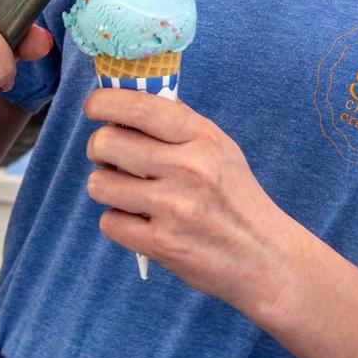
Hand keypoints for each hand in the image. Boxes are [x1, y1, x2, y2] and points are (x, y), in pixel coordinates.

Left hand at [83, 88, 297, 308]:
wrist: (264, 258)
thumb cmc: (237, 199)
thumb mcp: (221, 149)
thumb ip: (179, 124)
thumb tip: (130, 99)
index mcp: (202, 137)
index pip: (139, 106)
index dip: (104, 102)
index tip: (93, 107)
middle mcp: (188, 168)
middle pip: (107, 143)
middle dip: (98, 148)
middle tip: (109, 156)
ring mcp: (174, 208)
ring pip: (100, 183)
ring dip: (105, 187)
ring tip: (127, 192)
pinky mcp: (162, 245)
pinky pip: (109, 222)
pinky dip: (118, 222)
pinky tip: (140, 222)